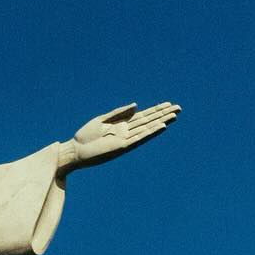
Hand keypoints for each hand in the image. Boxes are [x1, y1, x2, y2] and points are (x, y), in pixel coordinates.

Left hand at [65, 102, 179, 169]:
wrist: (75, 150)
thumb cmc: (85, 136)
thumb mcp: (102, 120)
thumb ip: (119, 113)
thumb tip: (137, 105)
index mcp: (121, 124)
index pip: (143, 116)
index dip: (156, 110)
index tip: (168, 104)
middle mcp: (126, 132)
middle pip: (149, 120)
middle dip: (163, 114)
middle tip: (179, 107)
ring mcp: (125, 139)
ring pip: (147, 128)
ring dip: (161, 121)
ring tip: (174, 115)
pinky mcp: (122, 146)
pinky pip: (139, 138)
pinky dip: (150, 132)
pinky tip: (160, 126)